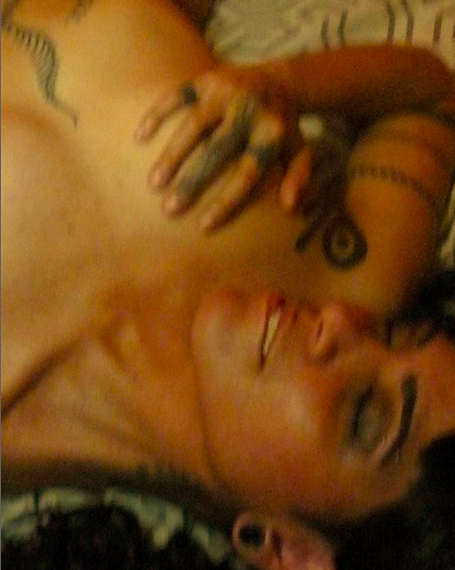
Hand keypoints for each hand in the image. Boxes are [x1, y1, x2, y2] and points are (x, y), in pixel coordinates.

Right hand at [135, 66, 312, 228]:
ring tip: (153, 183)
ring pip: (194, 123)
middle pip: (217, 150)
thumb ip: (298, 177)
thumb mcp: (299, 151)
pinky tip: (140, 137)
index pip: (248, 172)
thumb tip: (291, 206)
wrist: (279, 79)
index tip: (204, 224)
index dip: (227, 200)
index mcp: (272, 132)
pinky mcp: (207, 77)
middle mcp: (249, 110)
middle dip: (192, 180)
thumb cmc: (282, 127)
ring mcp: (226, 90)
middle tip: (170, 208)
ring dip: (172, 153)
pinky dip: (158, 113)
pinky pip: (177, 94)